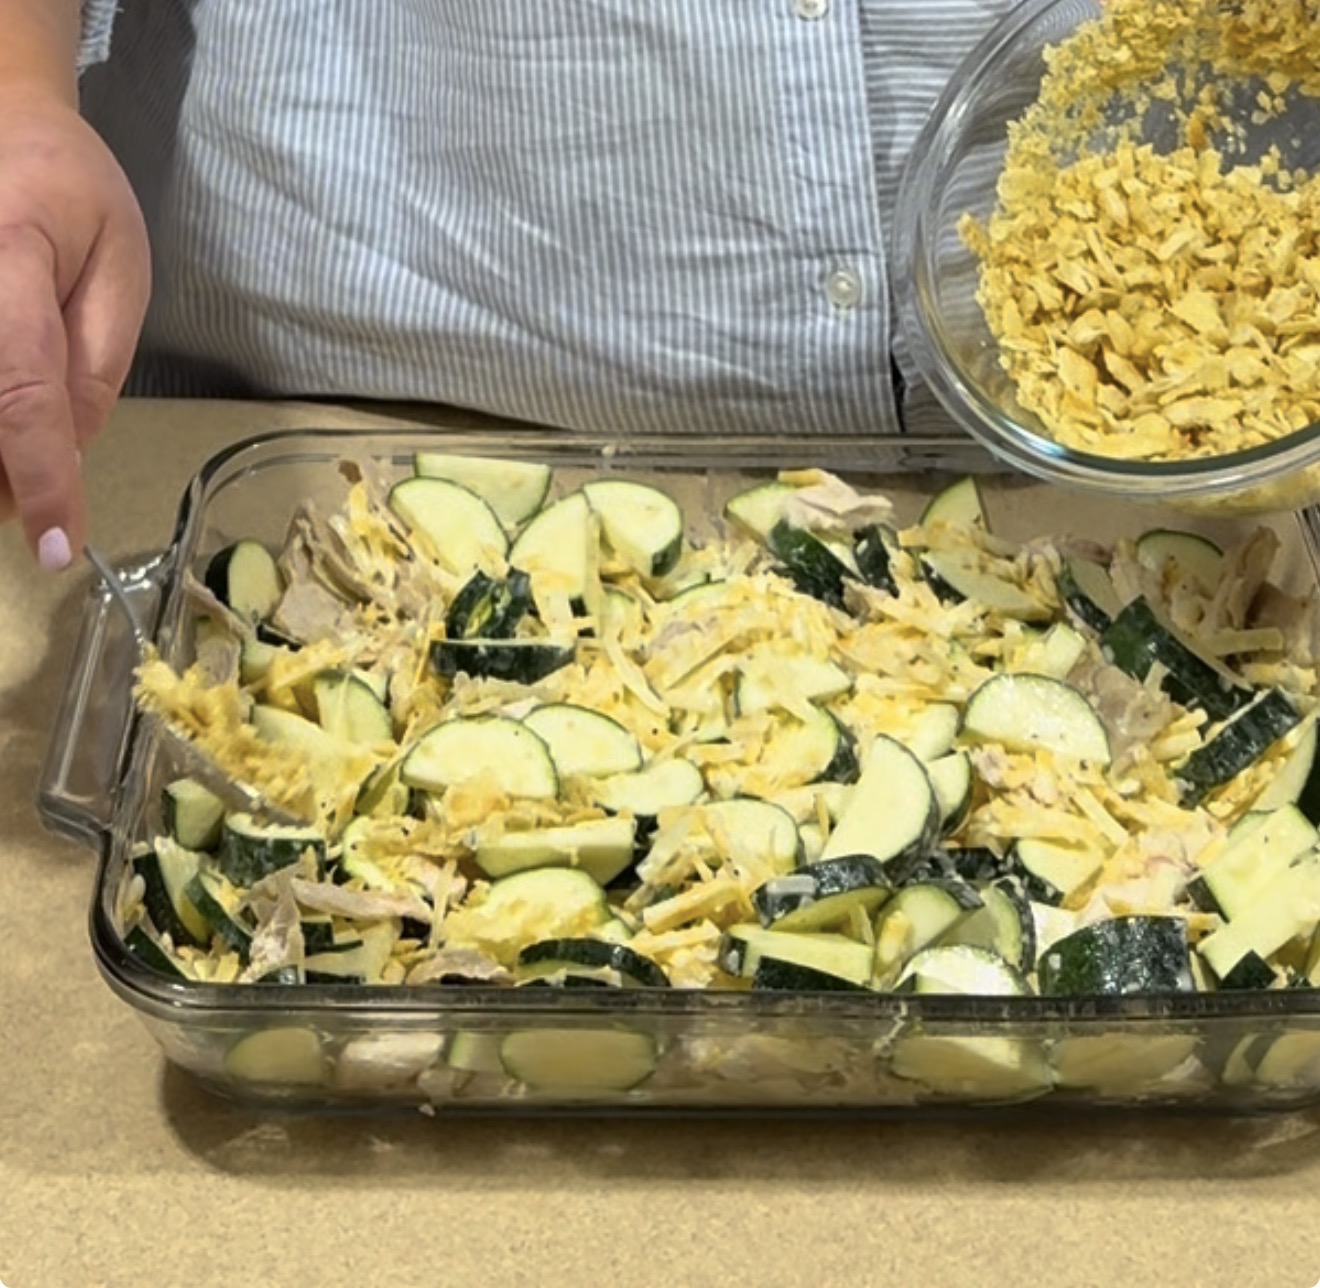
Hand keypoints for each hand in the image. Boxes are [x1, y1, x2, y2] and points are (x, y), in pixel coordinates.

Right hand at [0, 85, 149, 568]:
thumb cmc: (70, 191)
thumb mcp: (119, 273)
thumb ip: (94, 369)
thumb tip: (66, 458)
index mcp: (8, 261)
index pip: (22, 394)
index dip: (40, 480)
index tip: (54, 548)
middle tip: (30, 505)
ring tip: (15, 470)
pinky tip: (4, 435)